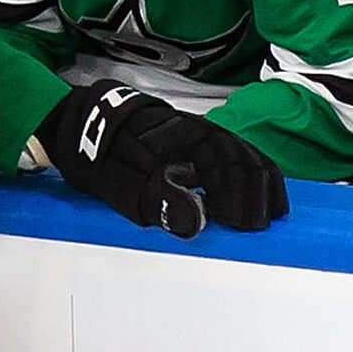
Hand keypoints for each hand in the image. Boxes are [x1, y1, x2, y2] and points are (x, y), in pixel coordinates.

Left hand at [37, 81, 285, 235]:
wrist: (86, 125)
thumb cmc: (107, 157)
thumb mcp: (129, 186)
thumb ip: (165, 202)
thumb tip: (198, 223)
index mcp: (188, 139)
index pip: (227, 167)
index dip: (238, 198)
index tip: (239, 226)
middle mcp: (201, 132)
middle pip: (244, 157)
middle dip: (256, 192)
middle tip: (258, 226)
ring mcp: (201, 134)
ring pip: (244, 154)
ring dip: (259, 183)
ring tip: (266, 213)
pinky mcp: (198, 142)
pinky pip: (234, 155)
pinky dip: (249, 174)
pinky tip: (250, 194)